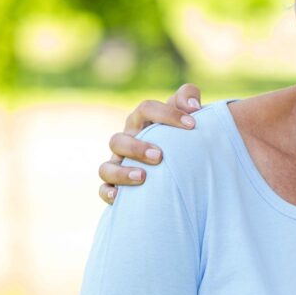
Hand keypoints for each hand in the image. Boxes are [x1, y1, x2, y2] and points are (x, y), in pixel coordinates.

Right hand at [97, 83, 201, 203]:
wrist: (182, 165)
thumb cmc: (182, 136)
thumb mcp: (187, 115)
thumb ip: (189, 97)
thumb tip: (192, 107)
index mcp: (142, 121)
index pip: (146, 109)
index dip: (168, 114)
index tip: (192, 125)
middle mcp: (126, 141)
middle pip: (118, 140)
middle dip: (137, 148)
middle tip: (160, 156)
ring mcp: (118, 164)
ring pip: (106, 167)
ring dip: (121, 172)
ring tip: (143, 177)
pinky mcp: (116, 186)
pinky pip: (103, 190)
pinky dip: (108, 193)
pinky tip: (120, 197)